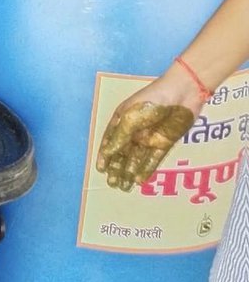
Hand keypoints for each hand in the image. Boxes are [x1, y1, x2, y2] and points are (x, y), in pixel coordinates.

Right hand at [96, 72, 202, 190]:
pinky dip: (146, 169)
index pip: (110, 140)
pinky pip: (153, 159)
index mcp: (122, 120)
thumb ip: (119, 137)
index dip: (105, 155)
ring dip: (129, 172)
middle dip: (116, 168)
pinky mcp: (164, 143)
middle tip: (111, 184)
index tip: (100, 169)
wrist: (181, 94)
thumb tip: (107, 153)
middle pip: (122, 152)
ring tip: (123, 187)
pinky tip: (140, 180)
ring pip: (136, 159)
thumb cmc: (151, 100)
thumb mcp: (131, 118)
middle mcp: (134, 131)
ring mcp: (149, 137)